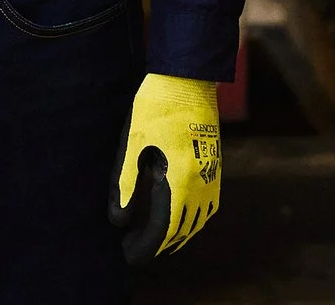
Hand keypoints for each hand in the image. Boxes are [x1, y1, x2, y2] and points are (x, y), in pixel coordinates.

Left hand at [110, 73, 221, 263]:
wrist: (187, 79)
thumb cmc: (154, 107)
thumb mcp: (132, 143)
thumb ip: (125, 182)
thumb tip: (118, 219)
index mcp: (177, 179)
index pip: (164, 227)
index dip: (146, 245)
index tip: (129, 254)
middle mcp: (200, 183)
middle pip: (182, 228)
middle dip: (159, 244)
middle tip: (135, 249)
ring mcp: (212, 175)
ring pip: (200, 219)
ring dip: (180, 235)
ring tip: (158, 242)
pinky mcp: (216, 165)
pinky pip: (210, 204)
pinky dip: (197, 219)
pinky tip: (184, 218)